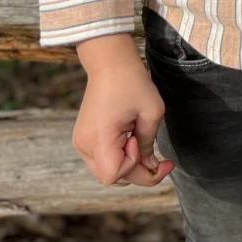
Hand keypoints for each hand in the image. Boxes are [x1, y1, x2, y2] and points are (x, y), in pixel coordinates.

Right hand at [73, 35, 174, 187]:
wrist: (110, 64)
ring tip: (142, 143)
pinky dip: (119, 158)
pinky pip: (102, 160)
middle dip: (138, 172)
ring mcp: (81, 143)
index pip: (114, 175)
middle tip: (161, 159)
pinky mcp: (83, 139)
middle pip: (111, 178)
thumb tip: (151, 167)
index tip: (139, 141)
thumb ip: (149, 144)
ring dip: (129, 166)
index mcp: (98, 138)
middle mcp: (84, 144)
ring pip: (106, 172)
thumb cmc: (132, 83)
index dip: (134, 166)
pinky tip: (131, 142)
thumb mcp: (151, 112)